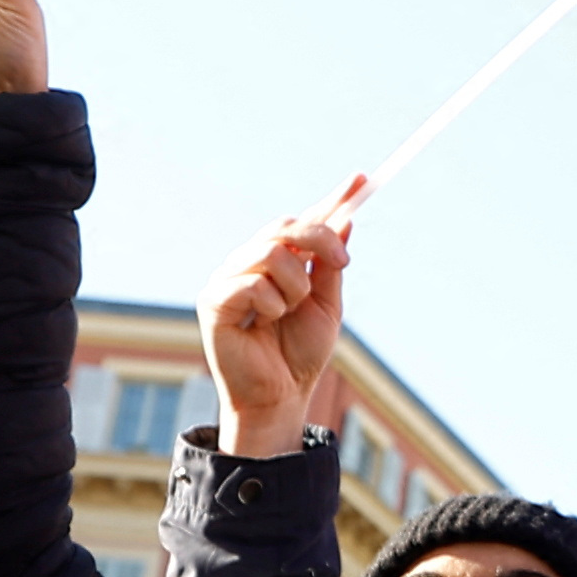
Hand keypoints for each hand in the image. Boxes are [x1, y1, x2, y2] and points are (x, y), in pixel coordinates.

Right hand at [202, 216, 349, 461]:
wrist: (281, 396)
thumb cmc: (299, 354)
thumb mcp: (326, 304)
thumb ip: (329, 264)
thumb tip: (346, 221)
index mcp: (277, 261)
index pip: (303, 221)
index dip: (332, 200)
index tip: (362, 180)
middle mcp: (249, 261)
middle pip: (286, 226)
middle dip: (320, 239)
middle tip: (341, 263)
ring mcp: (228, 278)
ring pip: (272, 252)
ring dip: (295, 285)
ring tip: (288, 313)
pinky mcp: (214, 299)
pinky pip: (254, 283)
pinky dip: (273, 304)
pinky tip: (266, 323)